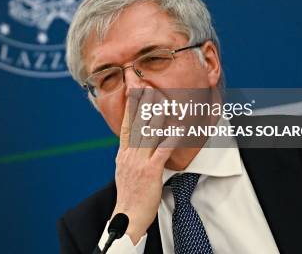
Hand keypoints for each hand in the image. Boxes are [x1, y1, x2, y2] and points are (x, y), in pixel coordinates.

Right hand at [111, 87, 174, 243]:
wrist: (127, 216)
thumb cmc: (129, 196)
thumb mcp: (124, 171)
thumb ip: (130, 155)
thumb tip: (134, 142)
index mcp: (123, 153)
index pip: (126, 124)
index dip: (130, 106)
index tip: (133, 90)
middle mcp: (129, 154)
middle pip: (137, 123)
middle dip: (143, 103)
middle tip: (148, 85)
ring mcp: (139, 162)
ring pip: (149, 132)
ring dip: (158, 114)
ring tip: (164, 99)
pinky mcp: (151, 171)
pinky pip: (163, 150)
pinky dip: (171, 137)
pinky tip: (178, 128)